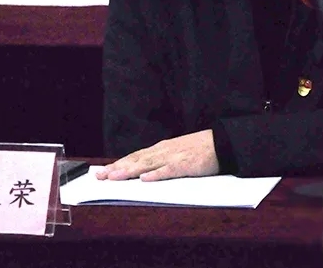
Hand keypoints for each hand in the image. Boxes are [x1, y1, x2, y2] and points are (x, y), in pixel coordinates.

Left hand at [95, 129, 219, 181]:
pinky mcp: (186, 164)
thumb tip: (143, 171)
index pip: (136, 156)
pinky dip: (157, 174)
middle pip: (137, 160)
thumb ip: (161, 160)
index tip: (103, 171)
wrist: (222, 142)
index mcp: (162, 148)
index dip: (119, 164)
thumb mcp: (177, 151)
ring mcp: (174, 157)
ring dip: (130, 170)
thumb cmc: (200, 148)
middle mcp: (164, 151)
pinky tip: (146, 179)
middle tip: (100, 176)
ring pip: (148, 164)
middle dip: (117, 168)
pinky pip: (169, 170)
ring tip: (115, 177)